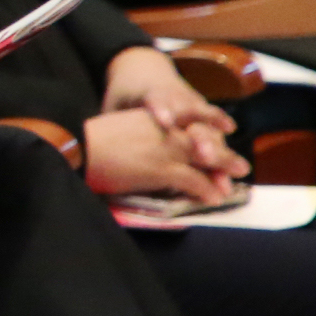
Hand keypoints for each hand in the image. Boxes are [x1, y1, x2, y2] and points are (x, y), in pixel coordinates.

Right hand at [83, 107, 248, 203]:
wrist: (75, 146)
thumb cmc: (84, 142)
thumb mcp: (115, 132)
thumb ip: (132, 138)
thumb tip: (134, 148)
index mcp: (150, 119)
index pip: (185, 125)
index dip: (203, 134)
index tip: (215, 140)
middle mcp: (162, 130)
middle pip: (201, 138)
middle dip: (222, 151)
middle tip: (239, 163)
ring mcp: (164, 149)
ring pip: (204, 157)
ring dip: (223, 167)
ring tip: (239, 176)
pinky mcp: (161, 168)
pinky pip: (192, 179)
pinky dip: (206, 188)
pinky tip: (216, 196)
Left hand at [103, 47, 238, 147]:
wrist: (141, 67)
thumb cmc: (124, 92)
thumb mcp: (114, 105)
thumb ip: (113, 126)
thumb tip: (98, 147)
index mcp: (149, 93)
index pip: (156, 101)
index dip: (162, 111)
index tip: (164, 122)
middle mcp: (174, 97)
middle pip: (189, 117)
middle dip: (199, 136)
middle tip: (204, 156)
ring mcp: (189, 101)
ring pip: (205, 123)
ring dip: (216, 144)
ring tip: (229, 163)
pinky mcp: (198, 107)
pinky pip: (212, 122)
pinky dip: (221, 133)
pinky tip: (233, 140)